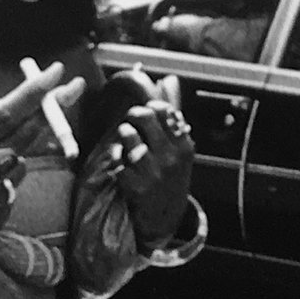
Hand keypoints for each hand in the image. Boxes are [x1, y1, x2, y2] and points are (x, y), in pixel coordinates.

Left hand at [87, 71, 194, 244]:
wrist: (164, 219)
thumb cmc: (170, 176)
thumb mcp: (179, 148)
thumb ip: (173, 113)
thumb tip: (169, 79)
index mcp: (184, 145)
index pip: (164, 109)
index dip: (150, 107)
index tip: (147, 115)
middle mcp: (172, 156)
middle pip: (144, 116)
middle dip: (132, 115)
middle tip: (131, 125)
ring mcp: (154, 172)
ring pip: (128, 135)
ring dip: (122, 137)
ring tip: (127, 146)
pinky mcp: (136, 186)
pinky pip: (116, 160)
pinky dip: (115, 160)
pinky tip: (122, 166)